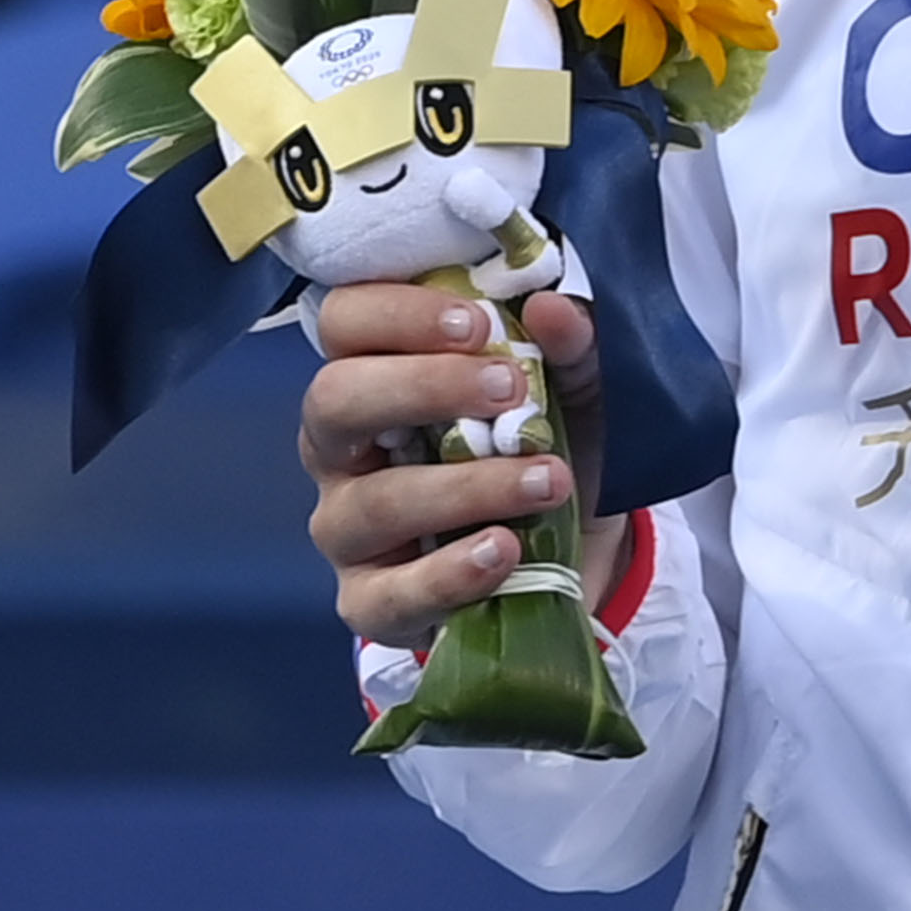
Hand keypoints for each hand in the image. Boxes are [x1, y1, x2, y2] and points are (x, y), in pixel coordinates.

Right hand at [302, 283, 617, 649]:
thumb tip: (554, 308)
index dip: (398, 314)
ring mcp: (348, 530)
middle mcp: (342, 450)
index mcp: (376, 377)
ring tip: (546, 481)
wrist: (572, 560)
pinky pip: (389, 594)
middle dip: (423, 388)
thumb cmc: (540, 452)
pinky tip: (503, 549)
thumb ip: (571, 348)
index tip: (478, 324)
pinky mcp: (369, 603)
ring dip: (467, 487)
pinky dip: (450, 573)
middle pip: (334, 401)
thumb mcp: (576, 394)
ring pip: (374, 503)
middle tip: (510, 390)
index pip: (345, 322)